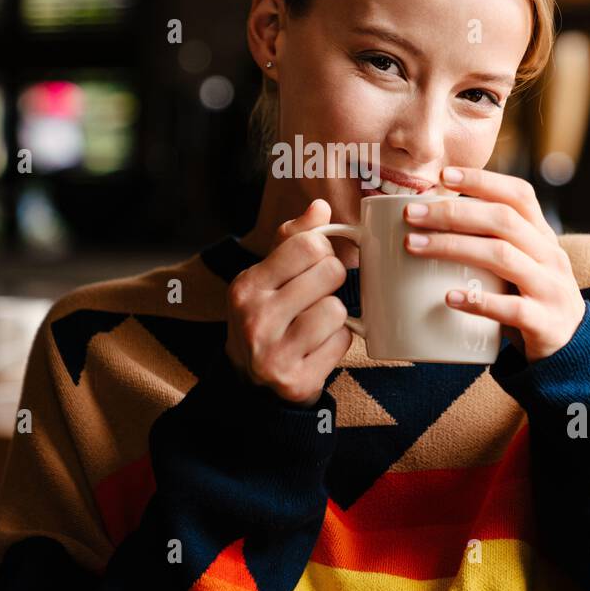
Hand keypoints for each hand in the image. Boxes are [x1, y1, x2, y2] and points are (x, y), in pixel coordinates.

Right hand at [224, 199, 352, 406]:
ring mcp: (274, 352)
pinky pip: (342, 343)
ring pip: (338, 310)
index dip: (323, 251)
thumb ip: (292, 240)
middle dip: (333, 281)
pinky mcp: (296, 380)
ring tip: (315, 324)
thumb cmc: (265, 318)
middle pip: (330, 272)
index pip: (307, 244)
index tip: (315, 264)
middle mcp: (255, 318)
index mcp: (247, 286)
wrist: (249, 384)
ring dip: (336, 317)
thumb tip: (320, 206)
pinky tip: (318, 347)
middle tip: (318, 295)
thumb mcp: (266, 277)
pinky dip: (338, 343)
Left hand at [401, 166, 586, 362]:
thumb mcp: (520, 264)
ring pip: (502, 257)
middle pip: (503, 220)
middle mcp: (550, 255)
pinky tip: (449, 297)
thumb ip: (489, 242)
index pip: (519, 195)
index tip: (444, 175)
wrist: (573, 348)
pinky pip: (511, 309)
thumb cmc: (529, 298)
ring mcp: (550, 288)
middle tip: (412, 214)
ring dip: (454, 247)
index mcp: (542, 235)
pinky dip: (478, 301)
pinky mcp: (545, 322)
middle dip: (453, 212)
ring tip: (414, 246)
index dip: (482, 180)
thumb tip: (426, 222)